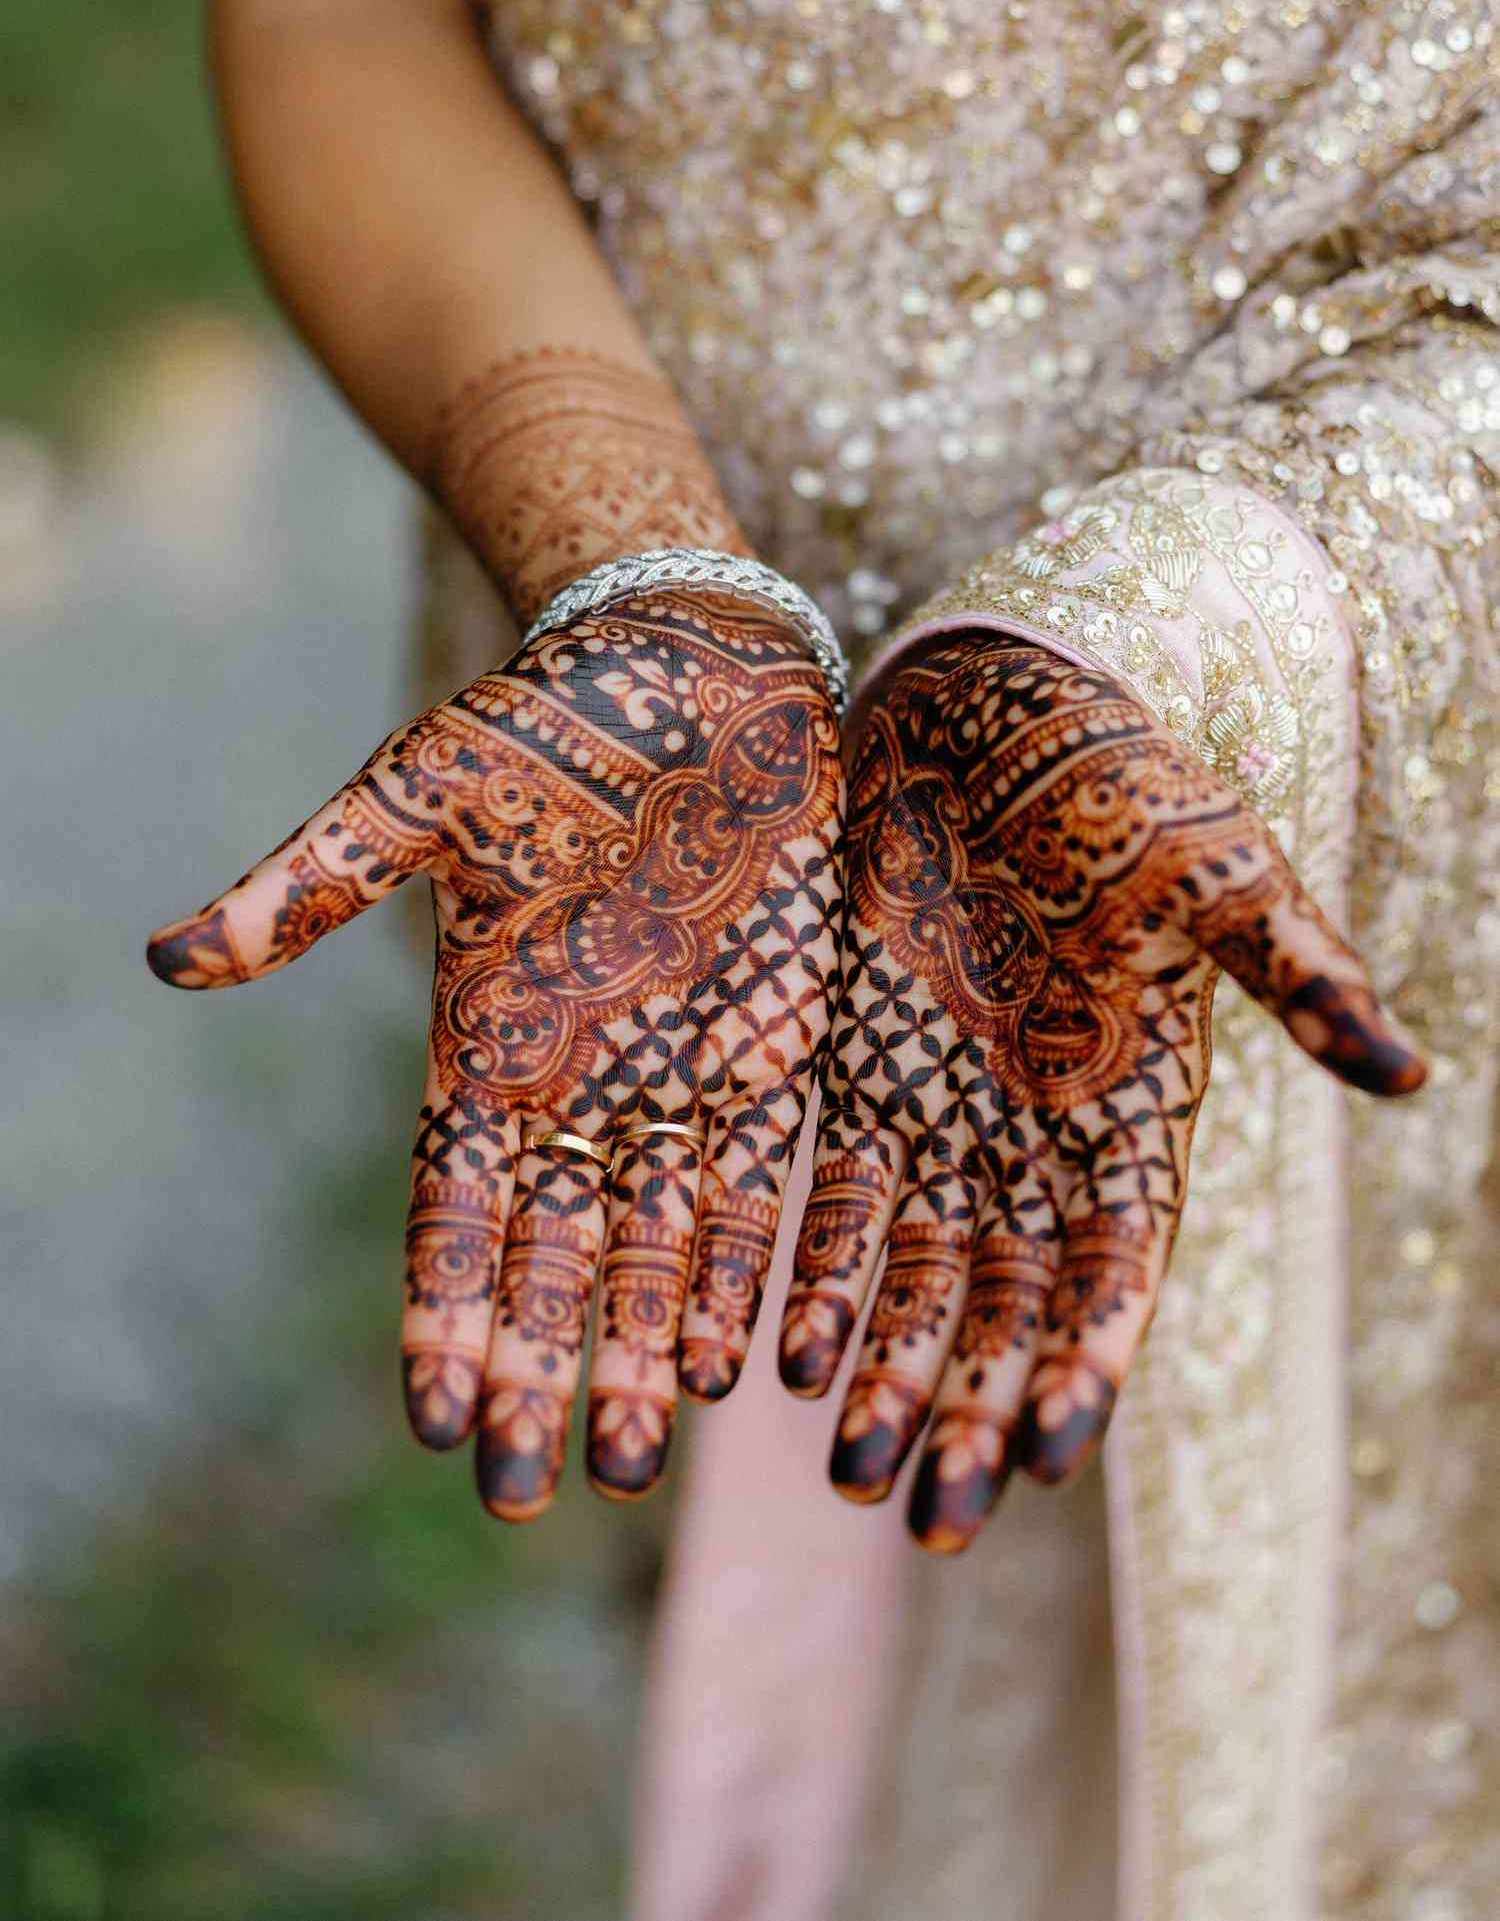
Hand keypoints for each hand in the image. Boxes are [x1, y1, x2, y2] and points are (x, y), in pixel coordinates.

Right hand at [148, 590, 842, 1517]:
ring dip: (633, 1355)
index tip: (432, 1418)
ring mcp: (672, 1074)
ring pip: (645, 1249)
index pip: (451, 1209)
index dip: (441, 1313)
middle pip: (545, 1261)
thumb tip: (168, 959)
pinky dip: (731, 1270)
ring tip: (624, 1467)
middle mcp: (575, 1081)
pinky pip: (745, 1184)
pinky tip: (725, 1360)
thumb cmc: (544, 719)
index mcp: (480, 1039)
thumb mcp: (415, 798)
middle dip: (534, 1374)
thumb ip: (315, 885)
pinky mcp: (764, 1051)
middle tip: (520, 1494)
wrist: (696, 665)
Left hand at [778, 637, 1421, 1552]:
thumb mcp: (1213, 869)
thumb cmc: (1120, 776)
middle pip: (1007, 1306)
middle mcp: (1038, 1136)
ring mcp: (947, 1111)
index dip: (1083, 1362)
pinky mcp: (863, 1072)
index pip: (1113, 1270)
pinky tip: (782, 1355)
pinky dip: (815, 1274)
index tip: (1040, 1456)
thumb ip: (1291, 973)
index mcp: (1135, 1107)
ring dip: (887, 1372)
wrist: (992, 701)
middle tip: (926, 1521)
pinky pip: (837, 1198)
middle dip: (968, 1409)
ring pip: (916, 1276)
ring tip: (847, 1478)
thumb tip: (1407, 1074)